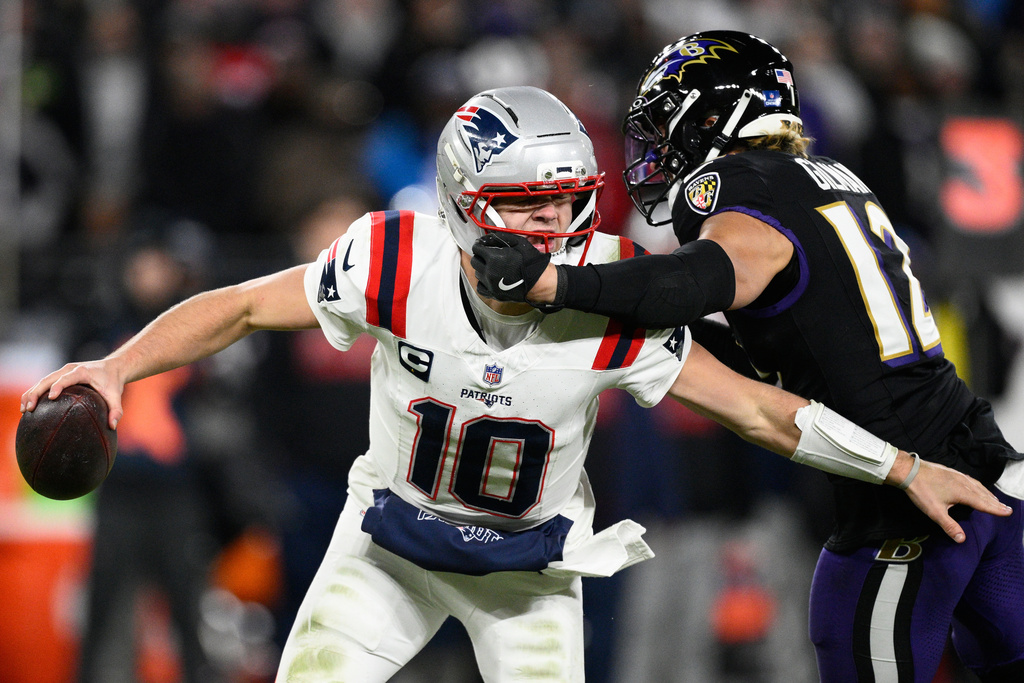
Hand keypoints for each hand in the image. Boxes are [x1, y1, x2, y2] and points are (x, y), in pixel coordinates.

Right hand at [21, 360, 125, 429]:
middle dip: (36, 392)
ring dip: (31, 393)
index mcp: (82, 371)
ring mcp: (63, 371)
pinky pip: (44, 383)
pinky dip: (35, 393)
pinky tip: (28, 407)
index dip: (58, 386)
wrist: (113, 367)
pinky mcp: (59, 375)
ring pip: (42, 380)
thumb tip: (113, 426)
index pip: (67, 378)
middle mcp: (69, 369)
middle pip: (48, 379)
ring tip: (24, 410)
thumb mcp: (116, 395)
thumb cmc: (113, 382)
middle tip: (29, 408)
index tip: (51, 397)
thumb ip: (116, 410)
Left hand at [470, 232, 550, 301]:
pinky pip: (480, 287)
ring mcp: (490, 284)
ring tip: (491, 266)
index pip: (477, 248)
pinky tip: (490, 278)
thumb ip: (502, 237)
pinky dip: (483, 282)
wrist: (540, 282)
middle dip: (479, 256)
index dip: (479, 245)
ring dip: (482, 268)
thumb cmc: (531, 262)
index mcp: (493, 257)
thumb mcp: (519, 243)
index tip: (482, 244)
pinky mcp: (494, 294)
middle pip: (475, 261)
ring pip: (477, 273)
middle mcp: (489, 272)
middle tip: (487, 254)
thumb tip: (489, 236)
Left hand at [898, 455, 1012, 542]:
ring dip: (987, 494)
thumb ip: (949, 526)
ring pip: (977, 486)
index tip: (1008, 512)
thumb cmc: (922, 491)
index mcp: (963, 492)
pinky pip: (970, 480)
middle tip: (1007, 508)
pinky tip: (975, 486)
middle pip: (983, 494)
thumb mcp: (935, 512)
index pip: (983, 503)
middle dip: (995, 502)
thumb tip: (962, 539)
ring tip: (995, 500)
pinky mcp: (951, 472)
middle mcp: (964, 483)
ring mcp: (957, 476)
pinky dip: (977, 486)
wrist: (909, 470)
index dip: (996, 509)